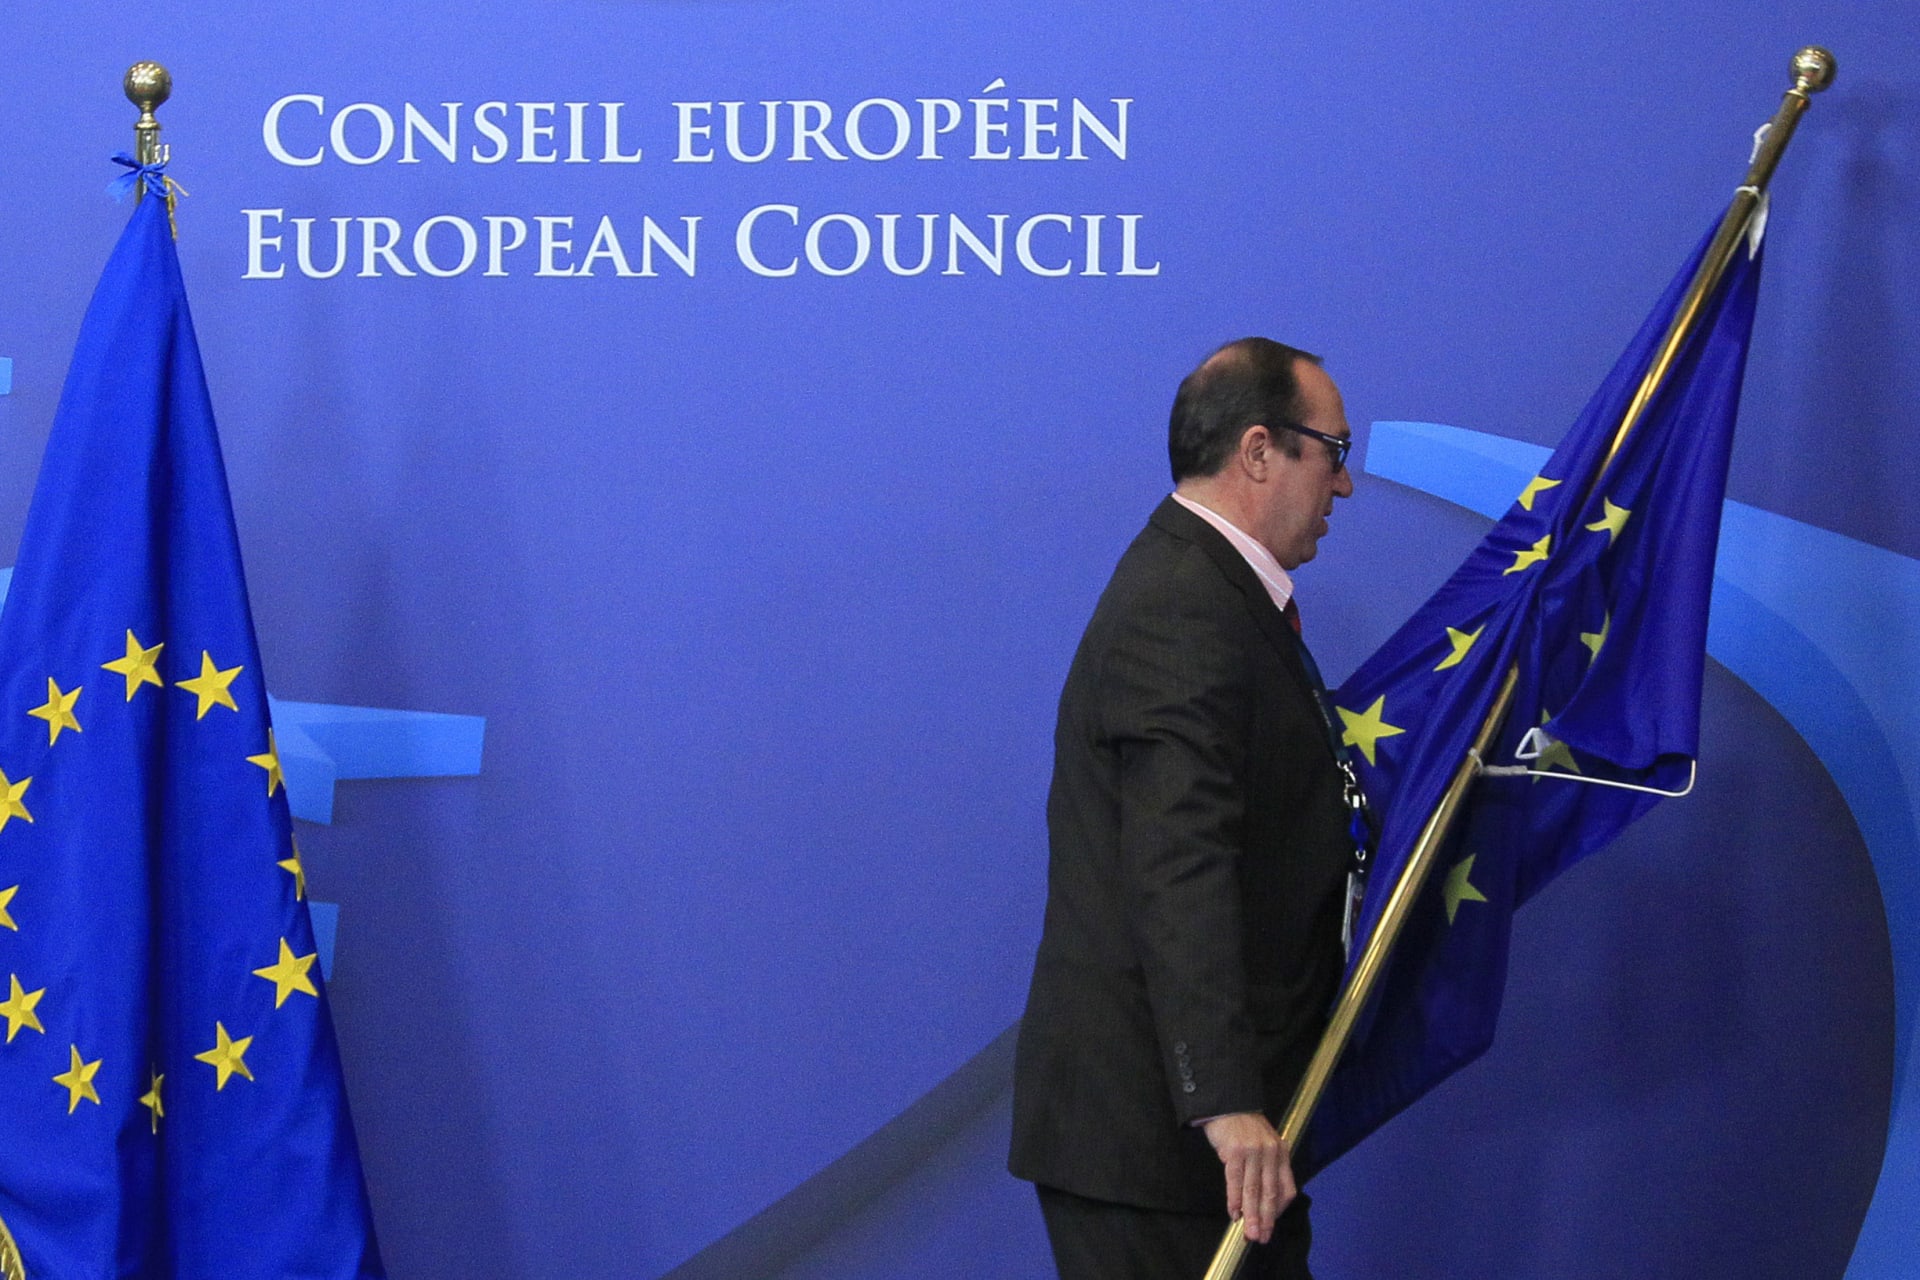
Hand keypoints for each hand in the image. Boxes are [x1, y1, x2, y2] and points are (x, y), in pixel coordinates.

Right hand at [1201, 1112, 1294, 1243]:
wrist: (1227, 1104)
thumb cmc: (1244, 1128)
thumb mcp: (1265, 1145)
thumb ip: (1268, 1168)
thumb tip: (1264, 1200)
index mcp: (1281, 1154)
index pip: (1285, 1189)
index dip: (1277, 1210)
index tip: (1270, 1226)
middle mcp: (1271, 1153)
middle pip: (1270, 1193)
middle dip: (1266, 1219)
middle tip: (1261, 1238)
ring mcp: (1253, 1152)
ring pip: (1253, 1190)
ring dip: (1251, 1214)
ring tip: (1248, 1233)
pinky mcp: (1235, 1151)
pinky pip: (1235, 1180)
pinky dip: (1234, 1199)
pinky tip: (1234, 1212)